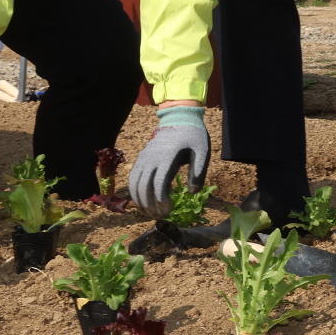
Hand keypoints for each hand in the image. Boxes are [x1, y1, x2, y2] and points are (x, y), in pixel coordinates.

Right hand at [128, 104, 209, 218]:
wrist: (179, 117)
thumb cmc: (193, 135)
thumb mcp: (202, 150)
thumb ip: (199, 171)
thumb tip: (193, 193)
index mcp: (168, 157)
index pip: (159, 184)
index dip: (162, 201)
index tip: (169, 211)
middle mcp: (152, 158)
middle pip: (144, 187)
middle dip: (151, 205)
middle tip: (161, 217)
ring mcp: (144, 158)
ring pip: (135, 184)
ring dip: (141, 202)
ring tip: (151, 214)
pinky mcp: (141, 159)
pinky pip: (132, 178)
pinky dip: (134, 192)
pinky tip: (142, 202)